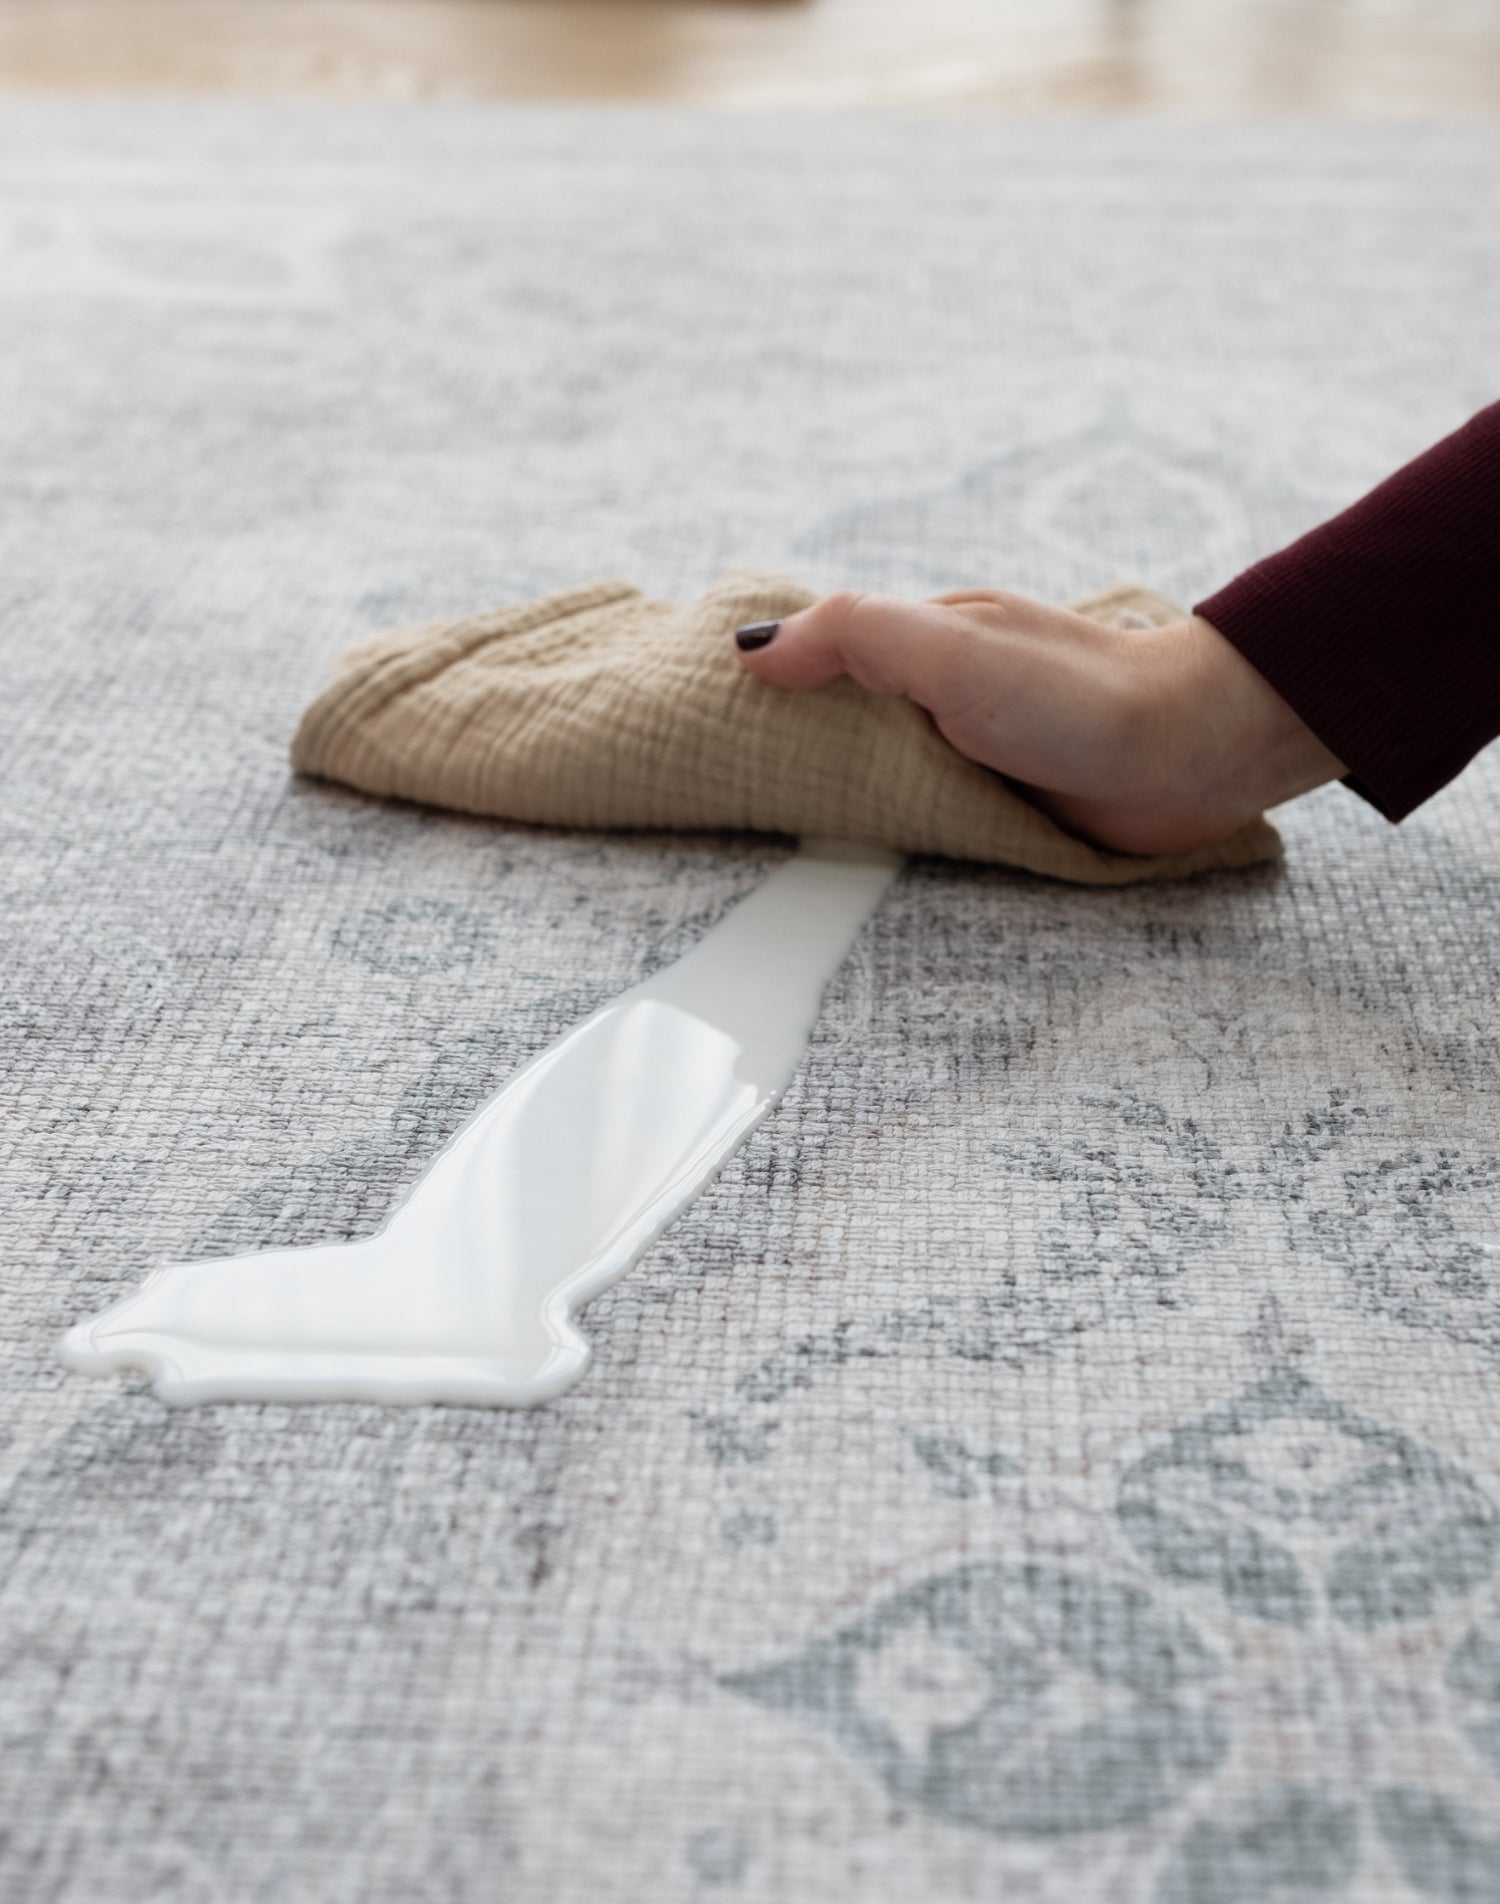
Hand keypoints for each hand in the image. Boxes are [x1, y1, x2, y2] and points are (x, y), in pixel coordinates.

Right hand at [735, 589, 1343, 854]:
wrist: (1189, 755)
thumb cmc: (1075, 693)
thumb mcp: (949, 647)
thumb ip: (853, 636)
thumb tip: (750, 649)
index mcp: (923, 638)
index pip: (819, 656)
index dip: (763, 684)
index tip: (700, 719)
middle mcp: (941, 689)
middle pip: (840, 718)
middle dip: (784, 743)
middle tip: (716, 786)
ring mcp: (970, 748)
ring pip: (878, 772)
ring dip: (835, 793)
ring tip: (765, 824)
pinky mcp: (1000, 804)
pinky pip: (924, 816)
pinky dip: (888, 826)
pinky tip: (857, 846)